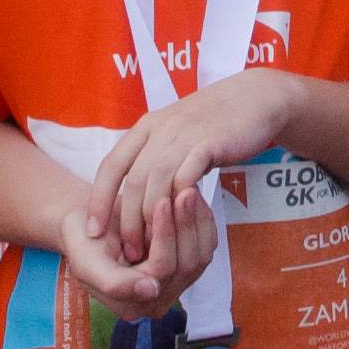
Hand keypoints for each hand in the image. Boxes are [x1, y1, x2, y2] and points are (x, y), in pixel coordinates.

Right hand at [59, 187, 213, 313]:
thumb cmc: (81, 240)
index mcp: (133, 305)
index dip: (165, 235)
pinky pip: (204, 245)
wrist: (88, 223)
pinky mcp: (184, 263)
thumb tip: (152, 291)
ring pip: (200, 254)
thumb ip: (113, 282)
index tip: (162, 201)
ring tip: (189, 190)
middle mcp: (158, 299)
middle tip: (184, 191)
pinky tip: (194, 200)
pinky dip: (202, 222)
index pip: (162, 270)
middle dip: (185, 225)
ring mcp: (175, 283)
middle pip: (187, 264)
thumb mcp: (86, 261)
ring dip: (196, 221)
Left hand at [87, 70, 303, 260]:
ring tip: (150, 245)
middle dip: (125, 220)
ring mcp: (184, 134)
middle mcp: (160, 129)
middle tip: (127, 250)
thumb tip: (138, 195)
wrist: (256, 98)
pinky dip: (177, 203)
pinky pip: (185, 178)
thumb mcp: (177, 133)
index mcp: (146, 127)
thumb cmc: (215, 123)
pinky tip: (179, 224)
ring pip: (155, 182)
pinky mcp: (209, 143)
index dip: (98, 200)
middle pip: (131, 179)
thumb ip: (156, 157)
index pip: (111, 166)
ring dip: (149, 218)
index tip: (92, 230)